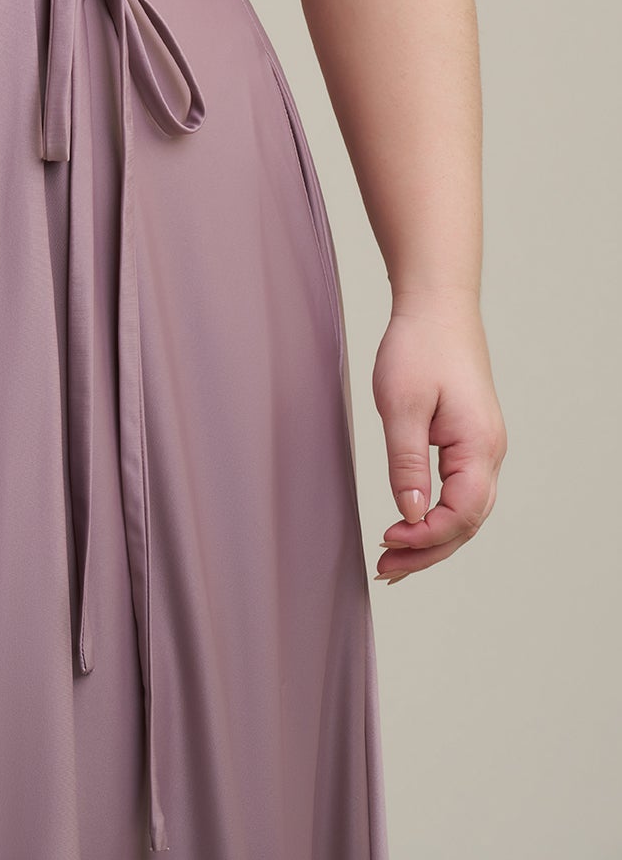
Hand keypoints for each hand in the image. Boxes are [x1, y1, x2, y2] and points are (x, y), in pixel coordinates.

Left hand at [370, 290, 506, 583]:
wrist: (436, 305)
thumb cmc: (419, 346)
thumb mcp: (402, 405)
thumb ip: (407, 463)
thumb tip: (411, 513)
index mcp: (479, 446)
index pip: (462, 514)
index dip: (426, 536)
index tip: (387, 541)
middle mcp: (490, 452)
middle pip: (468, 522)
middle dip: (428, 550)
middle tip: (385, 570)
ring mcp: (483, 447)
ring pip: (466, 510)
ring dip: (432, 538)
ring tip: (394, 561)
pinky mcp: (470, 439)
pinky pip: (460, 490)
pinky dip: (437, 514)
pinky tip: (412, 523)